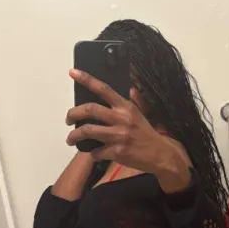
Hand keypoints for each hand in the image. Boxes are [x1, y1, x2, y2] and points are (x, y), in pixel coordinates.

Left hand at [65, 70, 191, 191]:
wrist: (160, 155)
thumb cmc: (147, 134)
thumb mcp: (141, 113)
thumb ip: (133, 100)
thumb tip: (129, 88)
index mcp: (126, 107)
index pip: (104, 89)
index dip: (87, 79)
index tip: (72, 72)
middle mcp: (121, 118)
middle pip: (90, 109)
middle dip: (72, 113)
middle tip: (68, 119)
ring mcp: (119, 136)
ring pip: (87, 131)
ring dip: (74, 136)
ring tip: (71, 139)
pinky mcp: (117, 152)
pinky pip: (96, 152)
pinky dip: (92, 154)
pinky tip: (94, 154)